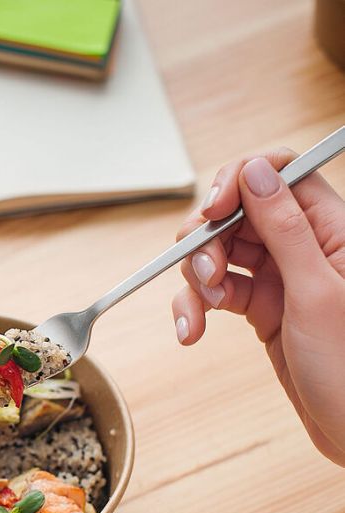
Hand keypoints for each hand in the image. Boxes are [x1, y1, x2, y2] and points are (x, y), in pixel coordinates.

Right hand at [172, 151, 344, 465]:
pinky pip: (216, 292)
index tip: (211, 211)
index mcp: (332, 230)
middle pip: (238, 213)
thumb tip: (256, 171)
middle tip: (205, 275)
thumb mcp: (316, 293)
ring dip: (196, 280)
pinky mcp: (261, 307)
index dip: (238, 182)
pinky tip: (191, 331)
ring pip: (219, 253)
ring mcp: (281, 277)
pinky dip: (195, 309)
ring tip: (200, 313)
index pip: (280, 174)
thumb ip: (285, 229)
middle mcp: (304, 247)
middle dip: (207, 241)